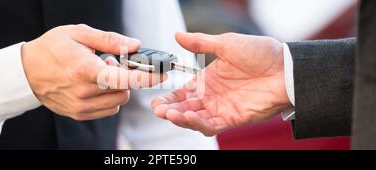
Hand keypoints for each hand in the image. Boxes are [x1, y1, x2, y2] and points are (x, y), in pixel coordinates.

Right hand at [22, 24, 166, 120]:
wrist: (26, 72)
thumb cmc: (51, 48)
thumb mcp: (79, 34)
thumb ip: (110, 41)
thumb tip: (136, 45)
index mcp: (85, 70)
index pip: (126, 79)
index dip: (148, 77)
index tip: (162, 74)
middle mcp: (84, 92)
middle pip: (125, 90)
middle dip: (126, 77)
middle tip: (112, 64)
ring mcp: (81, 106)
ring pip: (118, 101)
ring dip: (117, 88)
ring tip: (99, 74)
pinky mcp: (79, 114)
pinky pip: (108, 109)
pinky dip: (108, 97)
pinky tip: (94, 85)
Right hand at [151, 32, 290, 135]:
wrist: (286, 68)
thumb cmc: (260, 53)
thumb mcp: (226, 44)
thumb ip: (201, 43)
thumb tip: (177, 35)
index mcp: (208, 80)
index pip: (183, 92)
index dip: (168, 96)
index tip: (155, 97)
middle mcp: (212, 96)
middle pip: (185, 107)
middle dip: (169, 109)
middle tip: (157, 108)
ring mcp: (222, 109)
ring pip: (195, 119)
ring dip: (180, 117)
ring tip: (168, 113)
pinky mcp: (233, 119)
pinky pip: (211, 126)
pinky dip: (198, 123)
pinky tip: (188, 115)